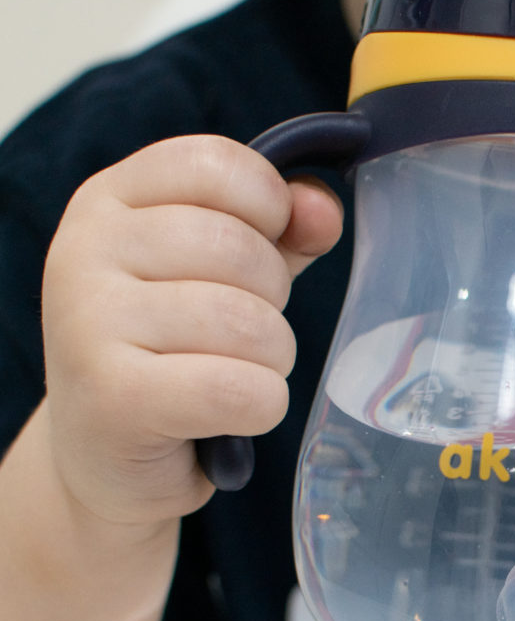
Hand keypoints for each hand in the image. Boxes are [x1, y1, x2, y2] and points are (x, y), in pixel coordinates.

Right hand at [41, 135, 342, 526]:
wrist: (107, 456)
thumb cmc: (172, 355)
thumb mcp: (220, 278)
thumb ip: (277, 234)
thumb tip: (323, 208)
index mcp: (109, 200)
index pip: (218, 165)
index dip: (270, 208)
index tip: (267, 248)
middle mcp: (85, 249)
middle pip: (241, 250)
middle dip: (273, 304)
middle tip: (244, 337)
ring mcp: (89, 322)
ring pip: (249, 324)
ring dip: (270, 361)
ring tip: (235, 375)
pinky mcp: (113, 397)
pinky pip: (240, 389)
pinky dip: (261, 407)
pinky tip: (232, 414)